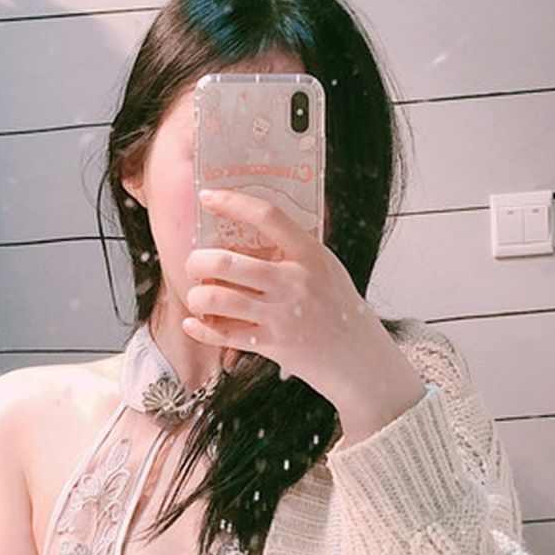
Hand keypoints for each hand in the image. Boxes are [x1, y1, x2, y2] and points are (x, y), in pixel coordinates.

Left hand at [182, 188, 424, 444]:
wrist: (360, 358)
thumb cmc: (339, 308)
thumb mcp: (327, 268)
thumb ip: (295, 251)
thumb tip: (250, 229)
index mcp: (310, 255)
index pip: (267, 216)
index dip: (232, 202)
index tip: (207, 196)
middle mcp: (294, 282)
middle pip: (226, 262)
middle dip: (197, 261)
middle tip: (195, 264)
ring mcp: (281, 315)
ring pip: (216, 300)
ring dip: (197, 297)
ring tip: (199, 296)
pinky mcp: (272, 345)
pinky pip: (222, 335)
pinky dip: (201, 328)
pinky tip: (194, 322)